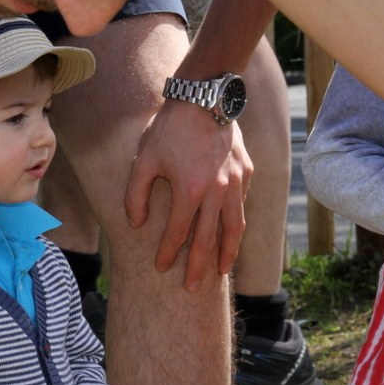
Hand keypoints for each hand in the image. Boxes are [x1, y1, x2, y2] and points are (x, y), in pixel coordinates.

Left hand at [125, 99, 251, 290]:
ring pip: (235, 227)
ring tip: (221, 271)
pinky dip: (236, 223)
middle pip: (209, 240)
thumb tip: (138, 224)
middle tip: (193, 289)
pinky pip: (242, 205)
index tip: (160, 268)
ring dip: (227, 252)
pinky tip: (231, 233)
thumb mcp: (143, 160)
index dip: (168, 253)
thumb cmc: (169, 128)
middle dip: (199, 267)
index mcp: (191, 192)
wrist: (204, 95)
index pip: (179, 234)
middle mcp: (218, 192)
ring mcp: (237, 182)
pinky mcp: (247, 171)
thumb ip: (136, 196)